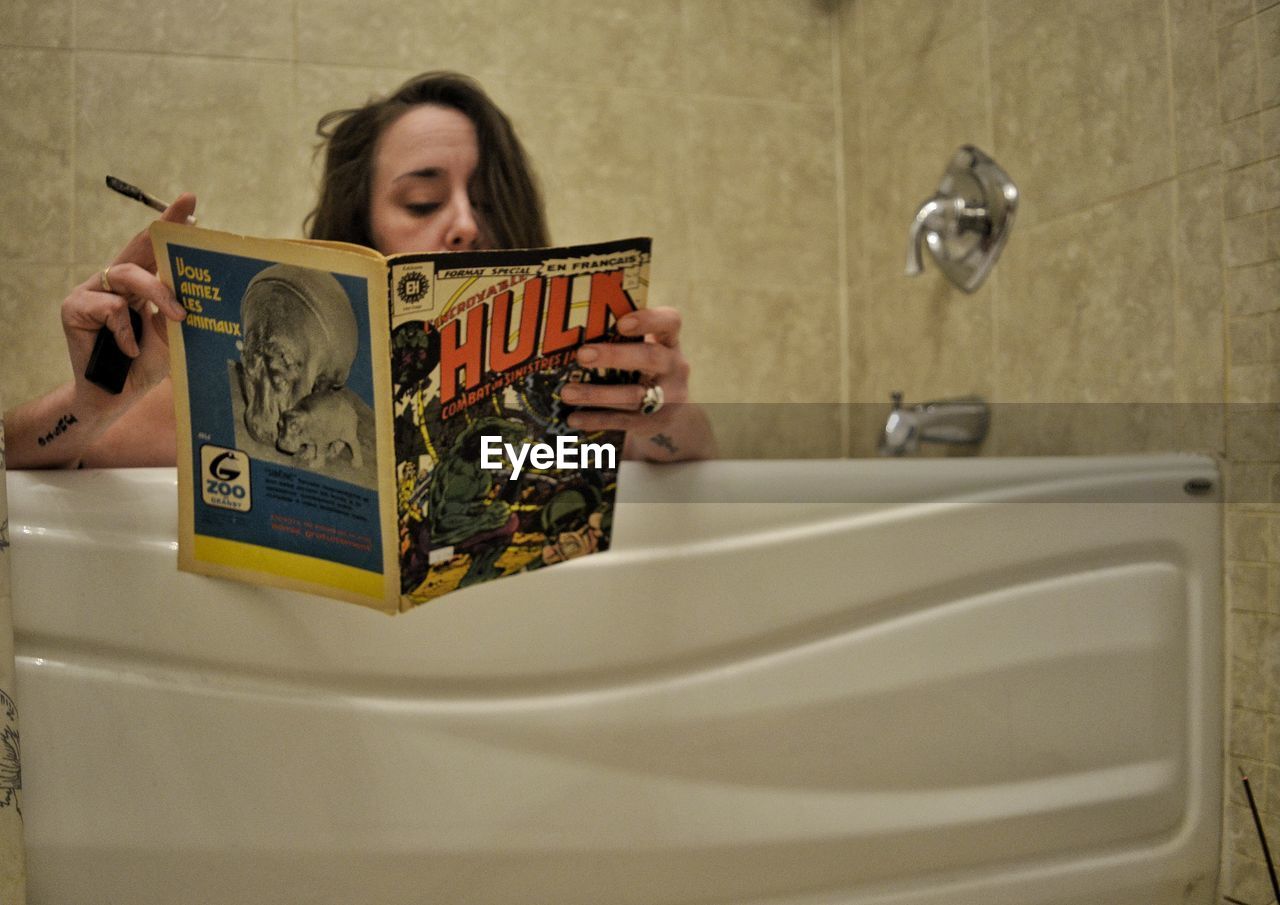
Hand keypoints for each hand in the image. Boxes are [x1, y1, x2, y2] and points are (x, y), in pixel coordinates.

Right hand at [63, 193, 195, 398]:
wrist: (117, 396)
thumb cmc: (146, 363)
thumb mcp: (173, 335)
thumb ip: (179, 309)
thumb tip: (200, 286)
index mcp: (140, 284)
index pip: (156, 250)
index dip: (170, 225)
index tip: (190, 201)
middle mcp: (115, 282)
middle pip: (139, 247)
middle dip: (164, 228)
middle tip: (189, 213)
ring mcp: (92, 292)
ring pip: (128, 274)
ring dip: (158, 294)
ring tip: (178, 317)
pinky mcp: (74, 307)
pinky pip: (110, 308)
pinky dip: (126, 330)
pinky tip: (131, 349)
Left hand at [561, 307, 715, 461]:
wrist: (670, 411)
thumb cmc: (645, 368)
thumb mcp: (644, 349)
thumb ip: (620, 339)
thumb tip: (568, 336)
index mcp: (670, 341)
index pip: (670, 322)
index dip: (648, 320)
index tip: (621, 323)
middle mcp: (675, 367)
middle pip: (650, 357)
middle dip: (615, 356)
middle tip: (582, 355)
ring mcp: (669, 397)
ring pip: (634, 395)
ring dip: (597, 394)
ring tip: (568, 393)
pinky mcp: (655, 422)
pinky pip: (623, 421)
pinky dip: (596, 420)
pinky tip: (573, 418)